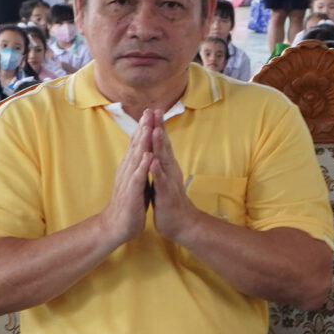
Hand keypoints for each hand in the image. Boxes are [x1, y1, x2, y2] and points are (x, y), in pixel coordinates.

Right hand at [103, 115, 156, 246]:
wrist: (116, 226)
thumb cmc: (128, 204)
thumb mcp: (135, 181)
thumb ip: (138, 167)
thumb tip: (144, 153)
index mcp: (129, 168)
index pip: (136, 144)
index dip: (143, 128)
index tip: (150, 112)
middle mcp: (127, 171)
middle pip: (135, 146)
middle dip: (143, 128)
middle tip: (149, 110)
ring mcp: (128, 181)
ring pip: (136, 158)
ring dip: (142, 142)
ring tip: (148, 126)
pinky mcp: (131, 193)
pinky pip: (137, 178)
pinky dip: (143, 166)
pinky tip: (149, 156)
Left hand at [146, 116, 205, 243]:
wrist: (180, 224)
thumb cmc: (169, 201)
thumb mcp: (163, 178)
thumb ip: (160, 163)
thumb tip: (156, 148)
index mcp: (167, 166)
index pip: (162, 143)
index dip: (157, 126)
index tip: (152, 110)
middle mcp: (170, 170)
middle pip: (164, 146)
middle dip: (159, 128)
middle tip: (155, 111)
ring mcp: (169, 181)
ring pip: (164, 160)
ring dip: (160, 145)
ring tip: (155, 130)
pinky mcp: (167, 194)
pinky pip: (162, 181)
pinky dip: (157, 171)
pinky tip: (153, 161)